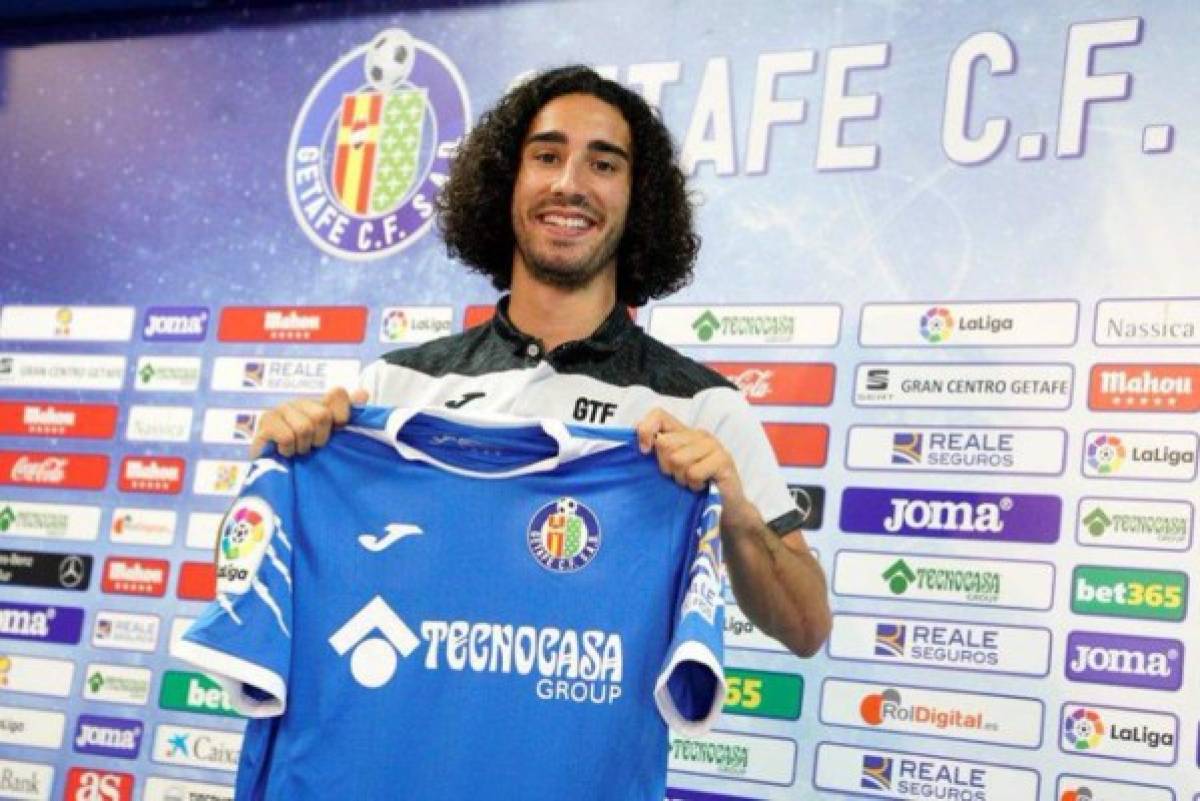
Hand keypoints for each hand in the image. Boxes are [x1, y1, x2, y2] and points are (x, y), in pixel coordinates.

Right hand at [250, 387, 367, 457]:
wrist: (275, 470)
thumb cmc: (307, 454)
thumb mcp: (331, 438)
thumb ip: (347, 416)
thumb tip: (363, 394)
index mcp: (319, 403)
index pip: (337, 394)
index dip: (341, 416)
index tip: (336, 431)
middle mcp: (300, 402)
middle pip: (322, 415)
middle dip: (320, 438)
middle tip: (311, 446)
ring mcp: (281, 409)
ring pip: (304, 427)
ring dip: (302, 446)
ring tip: (297, 450)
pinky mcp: (266, 422)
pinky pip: (286, 437)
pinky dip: (288, 450)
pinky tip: (284, 451)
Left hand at [635, 408, 751, 517]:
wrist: (727, 509)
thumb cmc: (695, 488)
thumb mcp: (671, 469)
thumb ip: (657, 453)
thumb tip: (636, 439)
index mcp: (684, 433)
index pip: (658, 415)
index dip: (646, 430)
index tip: (644, 452)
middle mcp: (699, 434)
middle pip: (664, 443)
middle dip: (666, 467)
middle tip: (678, 477)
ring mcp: (713, 445)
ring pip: (678, 459)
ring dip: (681, 478)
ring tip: (691, 483)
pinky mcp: (723, 460)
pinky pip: (693, 472)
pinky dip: (694, 485)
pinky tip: (702, 486)